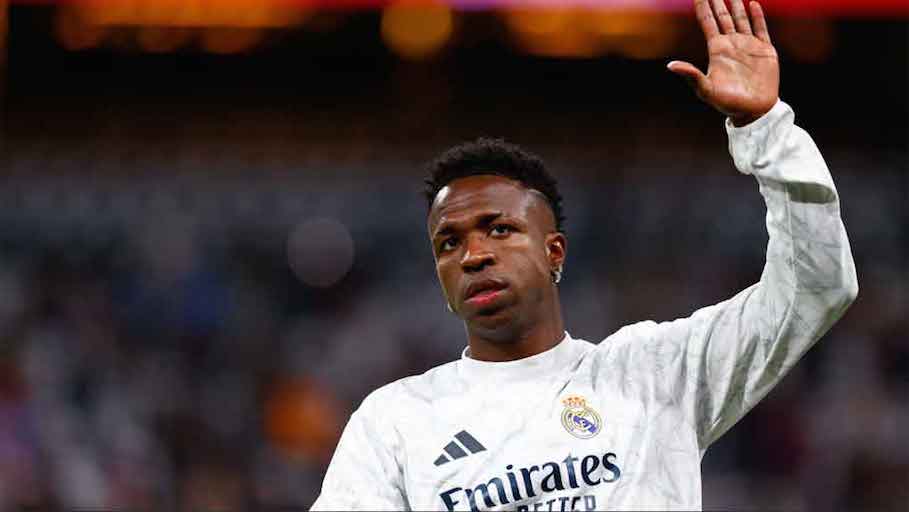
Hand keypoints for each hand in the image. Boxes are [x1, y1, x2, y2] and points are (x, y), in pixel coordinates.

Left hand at [668, 0, 778, 125]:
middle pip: (723, 15)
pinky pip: (760, 28)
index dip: (703, 6)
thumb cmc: (727, 103)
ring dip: (736, 3)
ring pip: (741, 18)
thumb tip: (670, 65)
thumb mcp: (706, 89)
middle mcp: (731, 44)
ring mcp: (748, 45)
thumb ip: (691, 75)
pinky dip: (757, 15)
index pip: (708, 21)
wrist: (753, 111)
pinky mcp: (764, 50)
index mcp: (717, 50)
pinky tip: (752, 3)